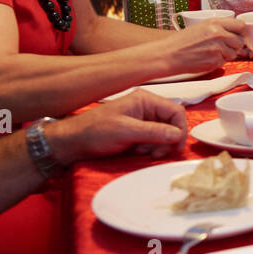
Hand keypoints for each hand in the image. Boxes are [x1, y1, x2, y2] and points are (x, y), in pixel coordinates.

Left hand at [47, 90, 187, 163]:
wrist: (73, 143)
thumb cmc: (93, 132)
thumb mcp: (125, 131)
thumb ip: (153, 132)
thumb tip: (178, 135)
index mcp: (145, 100)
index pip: (176, 111)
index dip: (180, 130)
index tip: (174, 147)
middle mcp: (147, 108)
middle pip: (173, 124)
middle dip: (167, 141)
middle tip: (155, 153)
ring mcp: (143, 120)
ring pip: (165, 135)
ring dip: (158, 146)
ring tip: (141, 151)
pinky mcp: (139, 132)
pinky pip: (155, 141)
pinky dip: (151, 149)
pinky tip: (137, 152)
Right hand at [162, 19, 247, 72]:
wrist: (169, 54)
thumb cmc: (182, 41)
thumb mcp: (201, 26)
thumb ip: (219, 27)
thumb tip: (235, 31)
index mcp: (215, 23)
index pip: (241, 25)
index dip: (241, 31)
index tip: (238, 35)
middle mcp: (218, 34)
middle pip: (240, 41)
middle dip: (234, 45)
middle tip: (222, 46)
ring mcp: (218, 49)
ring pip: (234, 54)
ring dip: (226, 54)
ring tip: (210, 52)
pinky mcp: (215, 61)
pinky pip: (224, 62)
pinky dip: (217, 62)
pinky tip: (206, 58)